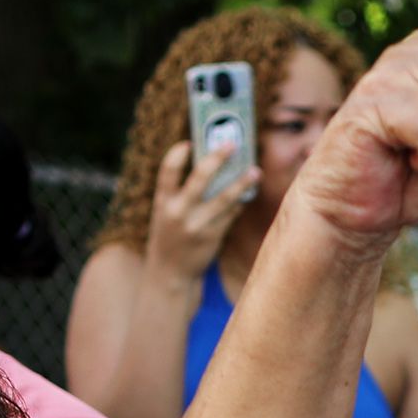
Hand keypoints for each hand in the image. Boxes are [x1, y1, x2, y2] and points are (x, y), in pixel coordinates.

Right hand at [142, 137, 254, 284]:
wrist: (170, 274)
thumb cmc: (170, 235)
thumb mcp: (165, 213)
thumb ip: (181, 193)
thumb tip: (214, 167)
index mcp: (162, 202)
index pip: (168, 171)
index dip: (178, 154)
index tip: (190, 142)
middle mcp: (178, 212)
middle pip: (200, 178)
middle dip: (218, 158)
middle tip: (233, 144)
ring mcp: (197, 226)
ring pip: (224, 198)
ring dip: (242, 183)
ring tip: (255, 171)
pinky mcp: (212, 237)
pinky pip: (231, 215)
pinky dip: (239, 203)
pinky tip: (246, 194)